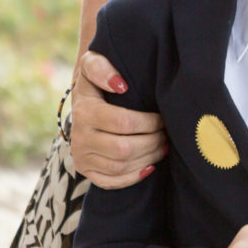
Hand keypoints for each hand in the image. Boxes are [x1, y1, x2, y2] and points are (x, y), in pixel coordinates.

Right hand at [70, 51, 167, 188]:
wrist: (83, 102)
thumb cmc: (97, 82)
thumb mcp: (93, 65)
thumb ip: (102, 67)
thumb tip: (120, 84)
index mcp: (85, 111)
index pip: (124, 123)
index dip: (150, 123)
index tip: (162, 118)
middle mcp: (80, 137)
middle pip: (124, 149)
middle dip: (153, 142)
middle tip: (168, 134)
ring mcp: (81, 157)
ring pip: (121, 167)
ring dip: (149, 158)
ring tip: (164, 146)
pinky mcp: (86, 171)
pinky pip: (111, 182)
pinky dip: (134, 177)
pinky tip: (150, 166)